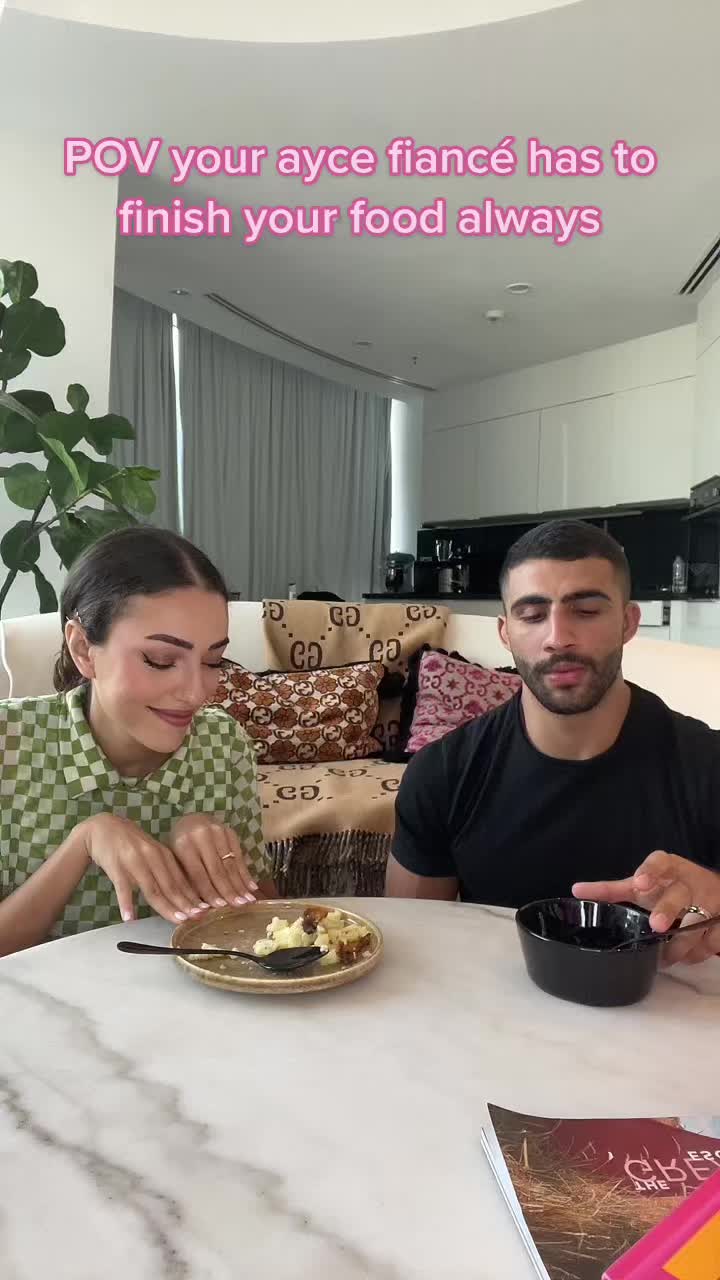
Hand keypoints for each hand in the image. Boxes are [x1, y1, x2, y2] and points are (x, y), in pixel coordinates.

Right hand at [81, 813, 209, 924]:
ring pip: (152, 889)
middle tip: (196, 918)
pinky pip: (122, 888)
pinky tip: (130, 918)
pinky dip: (126, 903)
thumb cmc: (130, 844)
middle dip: (184, 904)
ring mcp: (134, 862)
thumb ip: (165, 871)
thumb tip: (185, 895)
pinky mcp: (116, 867)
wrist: (102, 828)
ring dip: (164, 906)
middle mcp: (152, 857)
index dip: (192, 897)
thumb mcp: (152, 853)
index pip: (180, 880)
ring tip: (176, 920)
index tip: (204, 910)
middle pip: (170, 886)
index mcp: (163, 854)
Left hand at [168, 814, 258, 908]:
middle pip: (217, 869)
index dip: (210, 891)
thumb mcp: (177, 861)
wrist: (191, 821)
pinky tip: (252, 887)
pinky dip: (246, 873)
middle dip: (229, 890)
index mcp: (184, 845)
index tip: (219, 907)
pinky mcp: (231, 833)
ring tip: (248, 900)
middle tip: (239, 906)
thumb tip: (203, 909)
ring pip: (230, 863)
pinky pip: (239, 856)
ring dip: (240, 884)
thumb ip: (189, 881)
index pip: (199, 874)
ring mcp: (218, 832)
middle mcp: (202, 836)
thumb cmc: (181, 847)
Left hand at [573, 851, 719, 966]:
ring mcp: (707, 901)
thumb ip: (611, 890)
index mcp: (667, 868)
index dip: (650, 871)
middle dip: (667, 910)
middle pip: (678, 895)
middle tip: (657, 926)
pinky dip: (698, 952)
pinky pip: (710, 941)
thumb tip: (576, 891)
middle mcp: (687, 882)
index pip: (659, 863)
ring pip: (696, 923)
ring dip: (681, 942)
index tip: (639, 882)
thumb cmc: (665, 887)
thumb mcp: (640, 884)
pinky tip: (688, 956)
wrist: (709, 888)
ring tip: (666, 957)